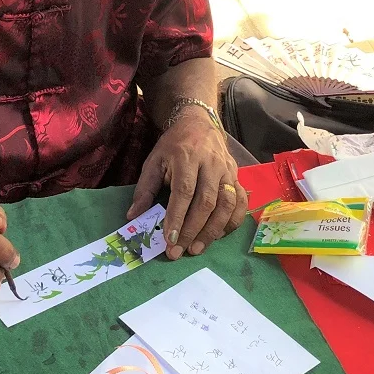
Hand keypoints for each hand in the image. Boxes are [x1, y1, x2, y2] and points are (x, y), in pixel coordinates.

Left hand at [128, 110, 247, 259]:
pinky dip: (232, 221)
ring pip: (226, 204)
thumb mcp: (154, 160)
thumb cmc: (173, 145)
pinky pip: (240, 202)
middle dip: (192, 230)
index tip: (169, 239)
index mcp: (186, 157)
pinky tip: (219, 235)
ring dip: (213, 230)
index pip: (184, 191)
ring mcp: (227, 170)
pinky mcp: (238, 176)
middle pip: (206, 202)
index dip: (177, 217)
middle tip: (180, 251)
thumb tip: (133, 216)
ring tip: (197, 248)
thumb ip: (144, 189)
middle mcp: (210, 164)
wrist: (198, 122)